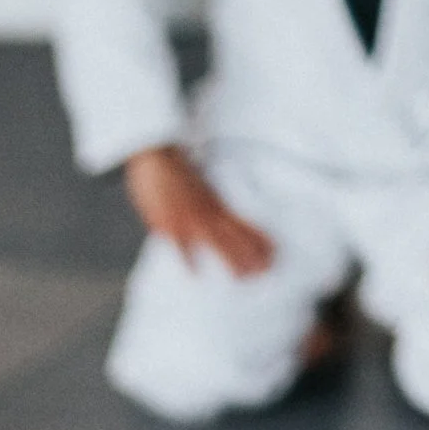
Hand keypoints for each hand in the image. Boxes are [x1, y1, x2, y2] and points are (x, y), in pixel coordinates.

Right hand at [123, 144, 276, 279]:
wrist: (155, 152)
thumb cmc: (172, 166)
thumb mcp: (197, 181)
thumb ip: (206, 199)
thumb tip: (215, 211)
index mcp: (214, 200)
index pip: (242, 222)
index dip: (258, 236)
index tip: (273, 250)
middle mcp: (206, 209)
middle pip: (234, 235)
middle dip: (251, 253)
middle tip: (266, 269)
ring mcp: (189, 217)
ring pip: (215, 241)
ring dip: (230, 259)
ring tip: (243, 276)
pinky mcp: (169, 222)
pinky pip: (180, 244)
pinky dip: (188, 259)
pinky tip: (195, 275)